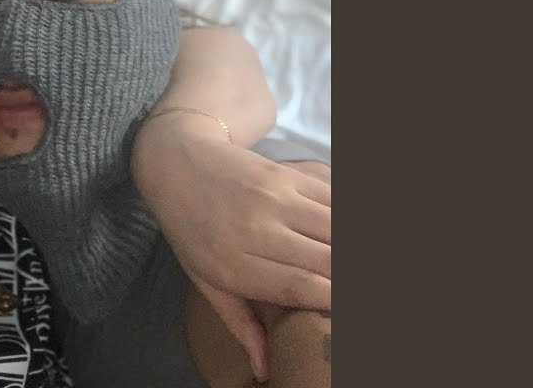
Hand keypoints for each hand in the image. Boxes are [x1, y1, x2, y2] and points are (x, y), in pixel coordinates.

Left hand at [133, 119, 329, 375]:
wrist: (175, 165)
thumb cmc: (191, 231)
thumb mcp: (205, 281)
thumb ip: (240, 324)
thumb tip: (265, 369)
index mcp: (233, 264)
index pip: (302, 288)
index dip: (336, 301)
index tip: (345, 313)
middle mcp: (256, 230)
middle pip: (328, 259)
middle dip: (349, 277)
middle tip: (356, 290)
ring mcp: (274, 197)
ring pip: (337, 226)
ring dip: (352, 247)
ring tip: (353, 263)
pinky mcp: (287, 174)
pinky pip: (333, 197)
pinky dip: (348, 216)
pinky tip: (343, 233)